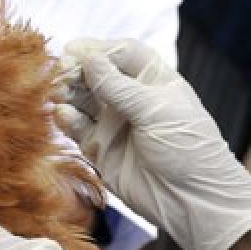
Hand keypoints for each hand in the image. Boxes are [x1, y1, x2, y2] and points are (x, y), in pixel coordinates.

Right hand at [56, 39, 250, 249]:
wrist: (192, 201)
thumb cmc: (188, 148)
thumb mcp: (156, 110)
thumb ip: (118, 86)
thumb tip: (89, 57)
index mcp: (153, 80)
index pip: (121, 53)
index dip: (98, 49)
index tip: (74, 50)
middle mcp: (131, 97)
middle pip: (96, 73)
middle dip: (77, 70)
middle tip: (61, 72)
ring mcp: (114, 122)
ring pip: (82, 98)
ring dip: (67, 92)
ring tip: (58, 93)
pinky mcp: (100, 148)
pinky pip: (78, 127)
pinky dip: (67, 119)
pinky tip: (64, 115)